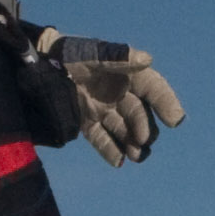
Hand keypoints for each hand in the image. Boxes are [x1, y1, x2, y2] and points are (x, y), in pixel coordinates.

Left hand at [36, 31, 186, 167]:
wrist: (38, 64)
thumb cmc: (70, 53)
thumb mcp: (93, 53)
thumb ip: (118, 57)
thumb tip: (147, 60)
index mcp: (126, 73)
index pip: (153, 88)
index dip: (166, 103)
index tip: (175, 121)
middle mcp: (118, 93)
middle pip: (139, 115)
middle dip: (144, 130)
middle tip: (141, 142)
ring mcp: (103, 109)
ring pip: (123, 130)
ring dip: (131, 143)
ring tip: (135, 156)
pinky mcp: (86, 121)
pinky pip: (102, 138)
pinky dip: (110, 150)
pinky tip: (117, 162)